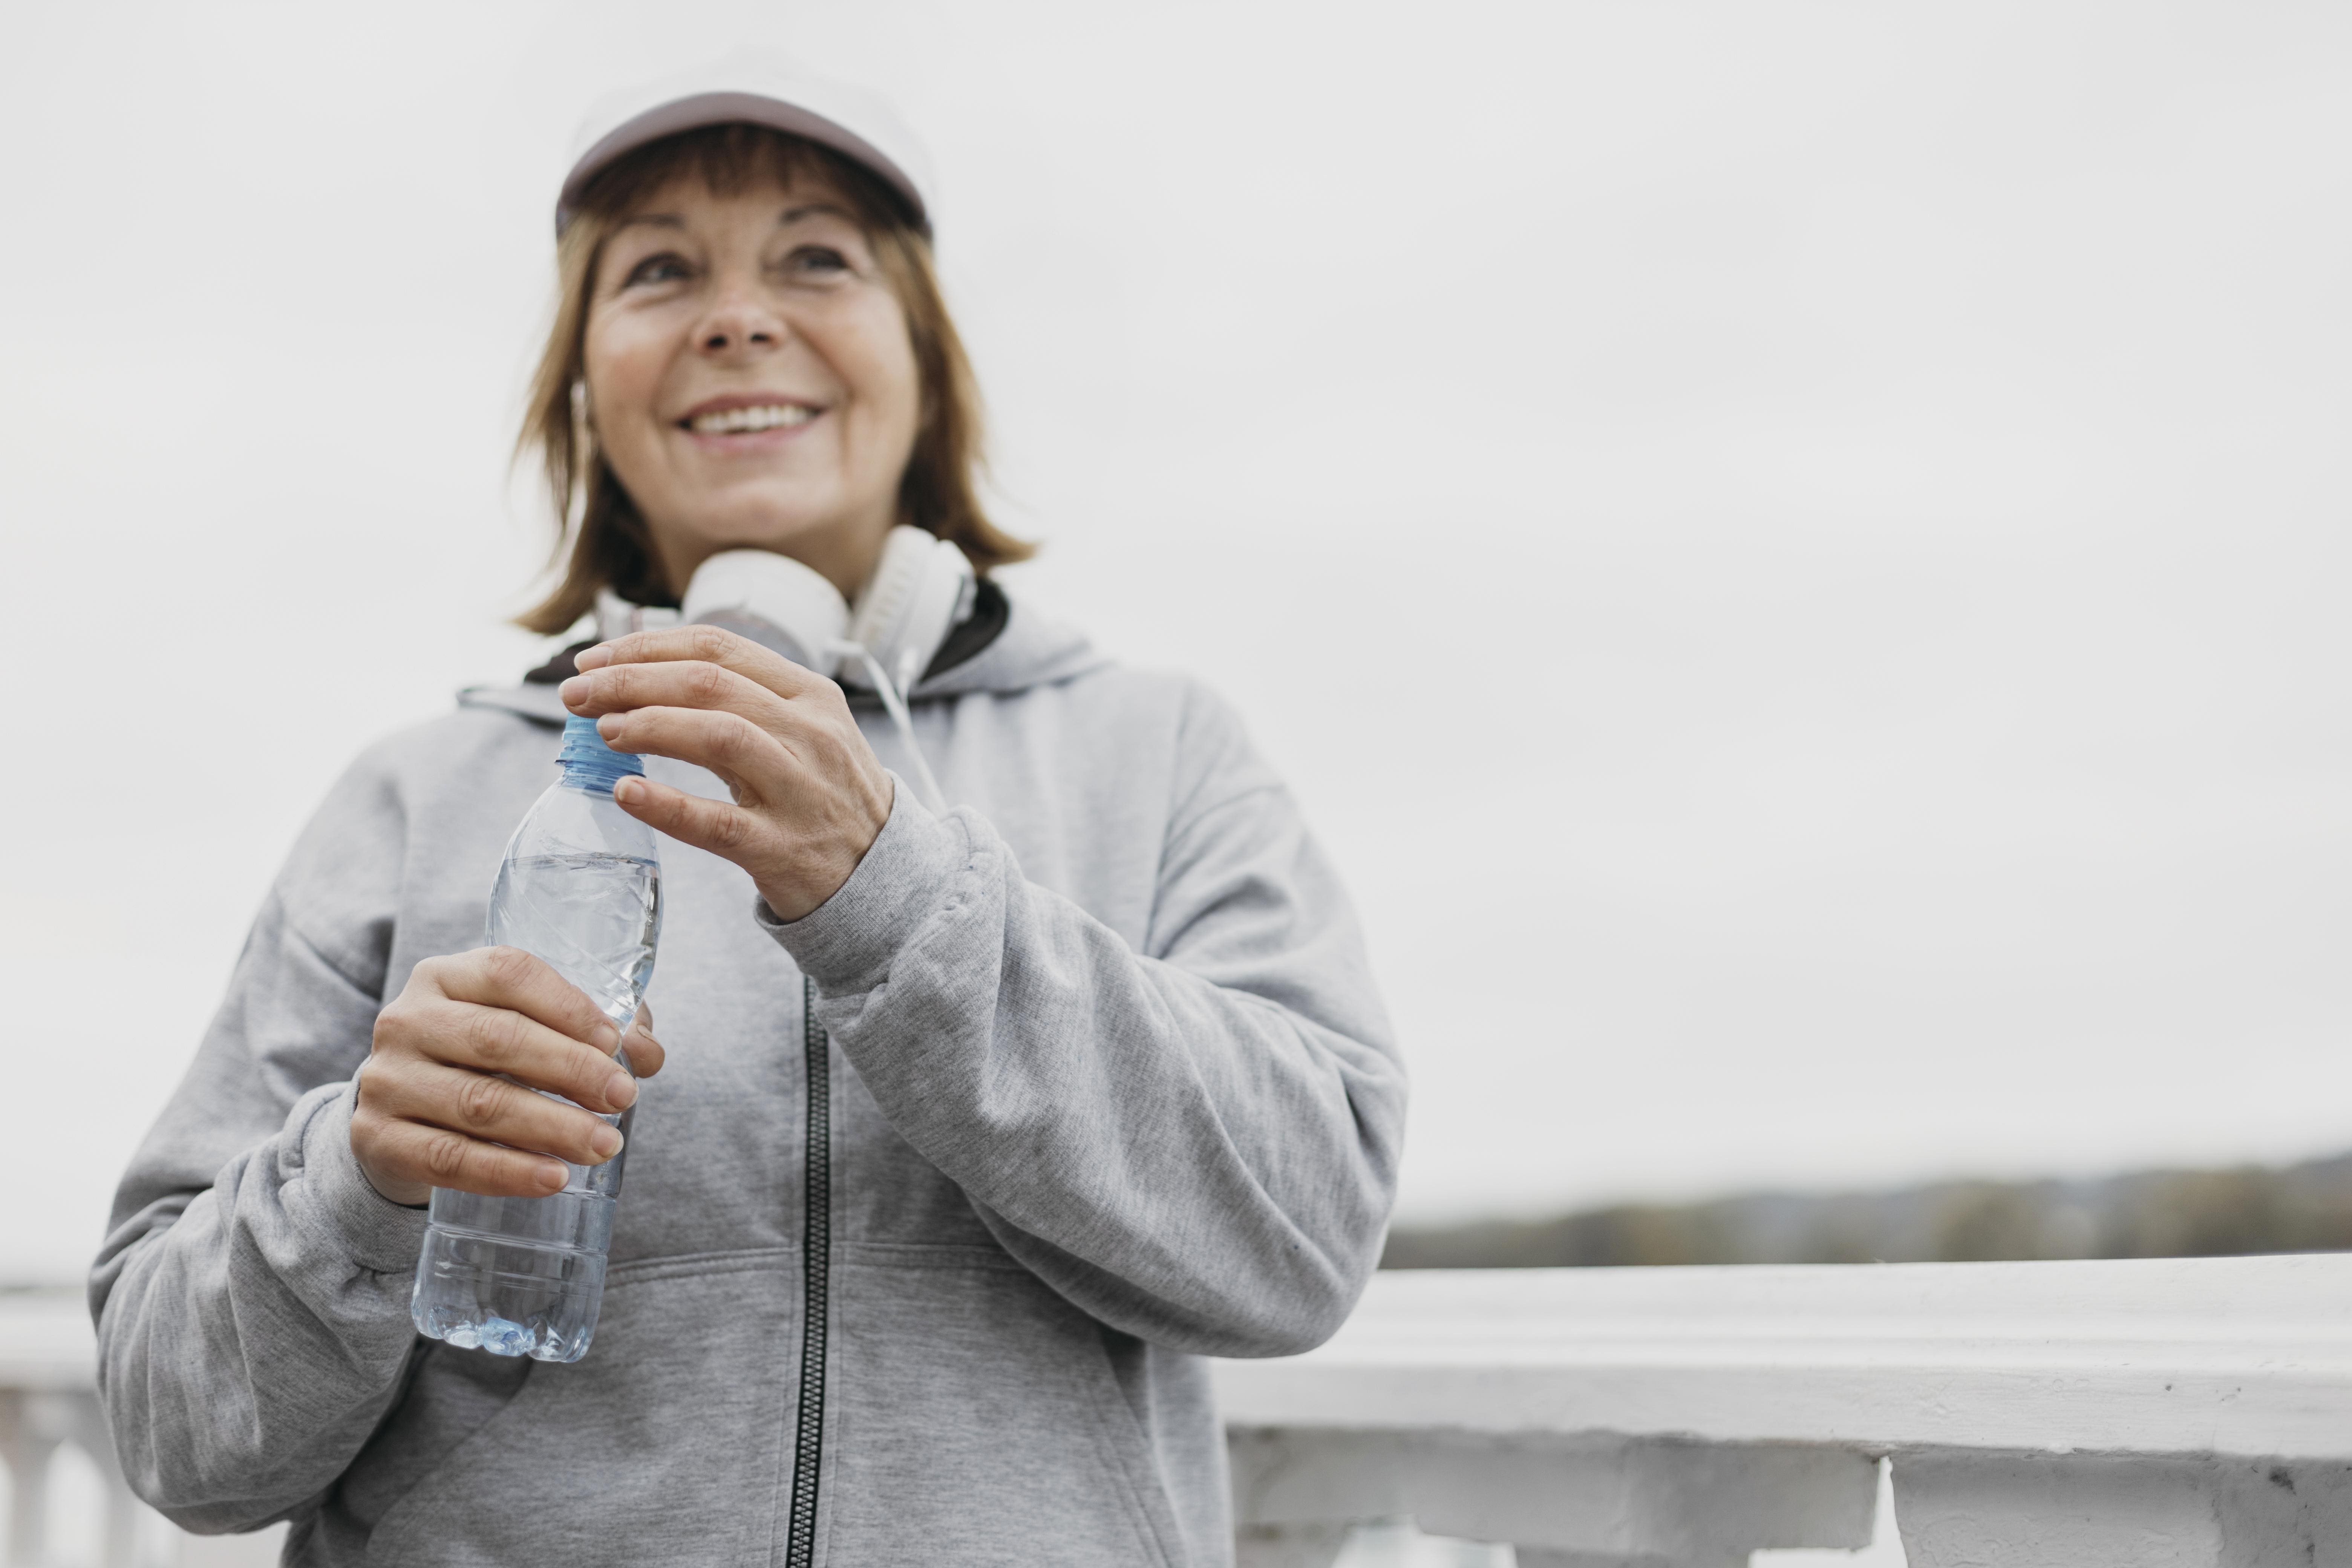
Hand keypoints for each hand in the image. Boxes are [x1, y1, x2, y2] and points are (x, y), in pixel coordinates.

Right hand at [351, 947, 665, 1205]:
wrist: (404, 1115)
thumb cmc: (485, 1062)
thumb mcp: (530, 1029)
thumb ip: (594, 1031)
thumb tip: (647, 1054)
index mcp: (445, 975)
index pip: (509, 972)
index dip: (569, 1006)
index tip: (616, 1043)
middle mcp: (407, 1019)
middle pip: (496, 1038)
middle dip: (570, 1069)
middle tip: (623, 1098)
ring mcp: (386, 1079)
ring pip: (478, 1103)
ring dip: (551, 1127)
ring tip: (604, 1146)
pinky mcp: (377, 1138)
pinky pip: (448, 1159)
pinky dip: (507, 1172)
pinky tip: (553, 1179)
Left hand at [559, 625, 894, 921]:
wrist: (882, 873)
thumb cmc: (824, 795)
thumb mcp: (803, 730)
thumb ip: (741, 701)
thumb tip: (643, 678)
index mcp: (810, 694)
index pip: (719, 648)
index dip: (647, 646)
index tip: (595, 660)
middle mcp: (810, 733)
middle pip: (709, 684)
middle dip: (630, 681)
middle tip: (576, 695)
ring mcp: (800, 791)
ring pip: (718, 737)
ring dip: (648, 725)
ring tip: (600, 731)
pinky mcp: (782, 848)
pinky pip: (716, 822)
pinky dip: (666, 804)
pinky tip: (625, 793)